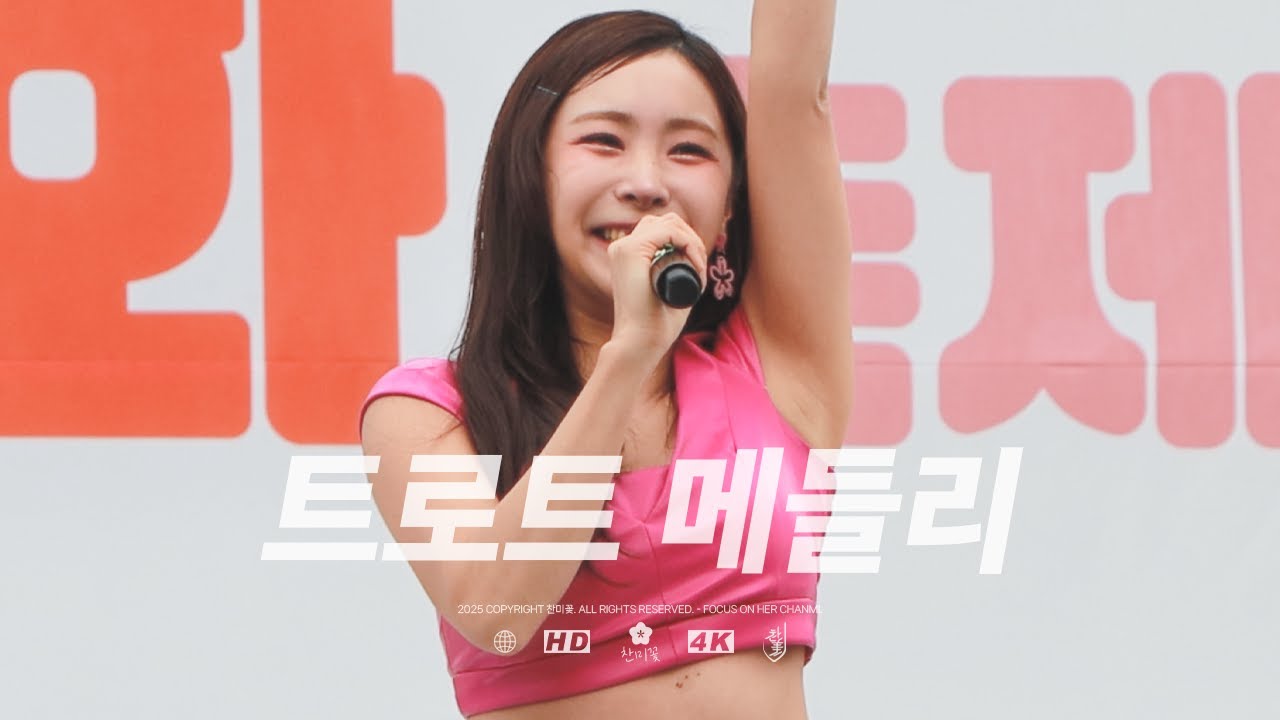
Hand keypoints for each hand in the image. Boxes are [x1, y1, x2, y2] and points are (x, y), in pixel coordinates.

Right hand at [604, 212, 709, 356]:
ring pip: (669, 223)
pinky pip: (669, 231)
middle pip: (666, 221)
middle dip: (691, 238)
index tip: (699, 268)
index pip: (662, 229)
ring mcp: (623, 247)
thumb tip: (695, 257)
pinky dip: (689, 244)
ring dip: (692, 240)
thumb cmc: (655, 324)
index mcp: (627, 255)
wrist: (639, 343)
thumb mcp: (667, 289)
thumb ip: (674, 272)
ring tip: (699, 268)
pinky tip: (696, 265)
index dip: (687, 241)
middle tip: (701, 266)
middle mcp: (621, 247)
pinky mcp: (630, 250)